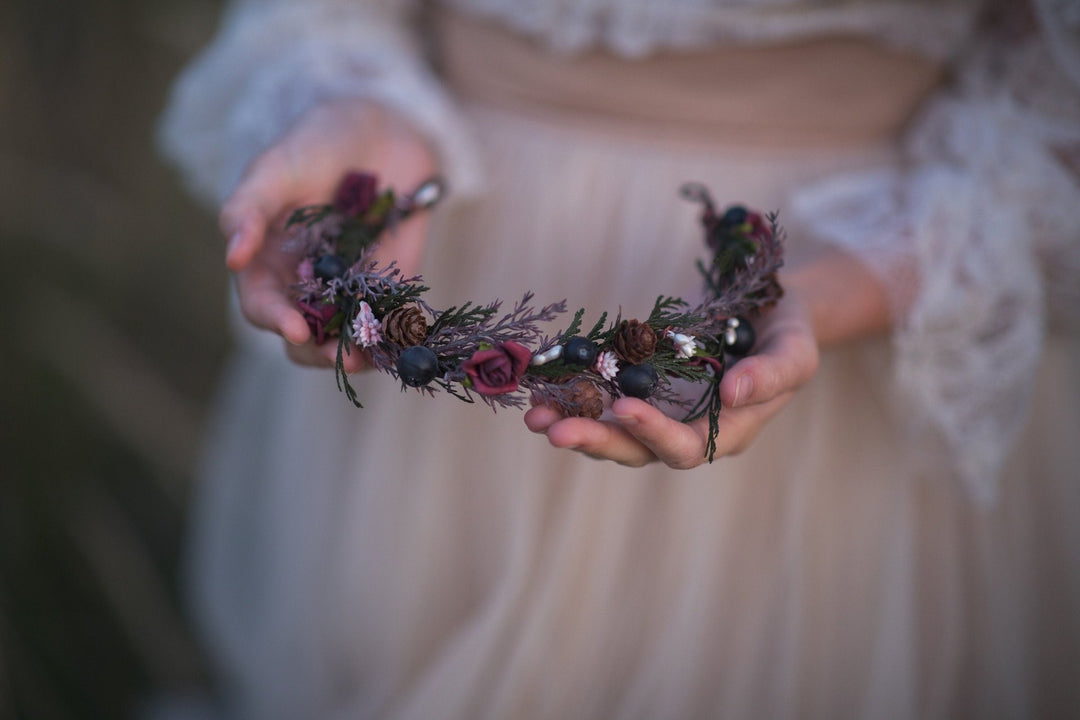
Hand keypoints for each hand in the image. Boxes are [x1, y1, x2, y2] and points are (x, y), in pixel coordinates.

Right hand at [220, 99, 435, 370]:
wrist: (381, 128)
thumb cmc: (317, 142)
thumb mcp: (277, 167)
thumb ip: (250, 207)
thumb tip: (233, 257)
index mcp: (267, 262)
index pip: (261, 305)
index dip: (275, 320)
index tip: (296, 330)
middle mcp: (305, 285)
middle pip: (304, 338)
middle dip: (320, 351)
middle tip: (344, 353)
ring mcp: (350, 290)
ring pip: (347, 339)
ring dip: (360, 353)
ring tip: (374, 354)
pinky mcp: (393, 288)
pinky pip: (392, 324)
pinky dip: (399, 337)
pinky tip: (410, 338)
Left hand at [524, 288, 819, 467]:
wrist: (771, 312)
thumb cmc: (788, 334)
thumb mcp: (795, 352)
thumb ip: (771, 375)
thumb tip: (735, 393)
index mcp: (726, 433)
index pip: (684, 447)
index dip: (652, 433)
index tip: (622, 406)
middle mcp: (686, 429)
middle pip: (636, 450)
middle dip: (594, 439)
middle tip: (553, 430)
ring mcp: (659, 411)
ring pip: (611, 431)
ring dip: (572, 423)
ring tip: (534, 415)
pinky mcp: (640, 387)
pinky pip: (600, 399)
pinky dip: (571, 394)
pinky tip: (540, 387)